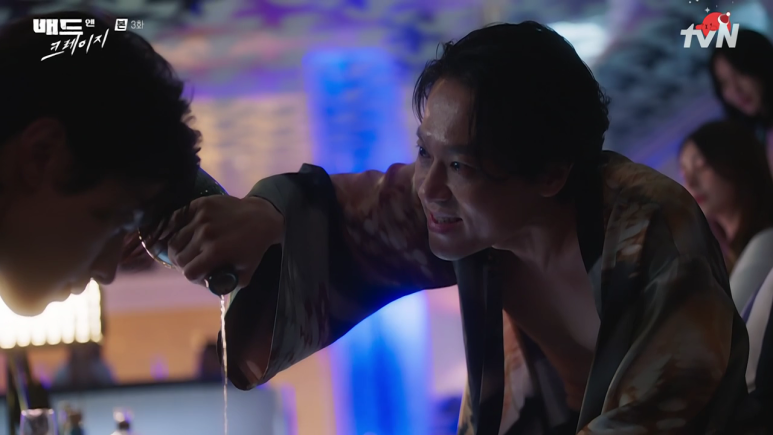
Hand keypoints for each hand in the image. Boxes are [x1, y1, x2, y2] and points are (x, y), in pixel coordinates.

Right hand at [167, 195, 283, 289]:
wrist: (262, 218)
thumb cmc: (254, 247)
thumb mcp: (245, 272)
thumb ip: (227, 284)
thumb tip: (210, 288)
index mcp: (216, 252)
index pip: (188, 272)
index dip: (193, 276)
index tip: (198, 274)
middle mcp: (205, 235)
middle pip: (178, 257)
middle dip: (184, 264)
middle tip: (192, 262)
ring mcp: (201, 218)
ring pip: (174, 240)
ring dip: (180, 248)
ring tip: (188, 249)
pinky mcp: (200, 205)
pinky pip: (176, 219)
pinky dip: (174, 228)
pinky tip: (181, 233)